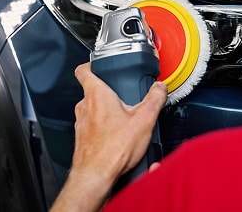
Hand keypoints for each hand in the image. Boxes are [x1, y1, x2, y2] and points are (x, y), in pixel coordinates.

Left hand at [50, 62, 167, 211]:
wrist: (96, 176)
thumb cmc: (113, 150)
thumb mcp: (144, 120)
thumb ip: (154, 100)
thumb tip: (160, 88)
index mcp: (96, 95)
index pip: (83, 70)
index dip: (90, 64)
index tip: (98, 64)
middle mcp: (84, 107)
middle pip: (93, 90)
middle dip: (109, 92)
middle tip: (124, 97)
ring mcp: (81, 123)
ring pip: (92, 109)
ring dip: (106, 111)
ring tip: (124, 119)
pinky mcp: (82, 138)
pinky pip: (92, 126)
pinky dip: (103, 127)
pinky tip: (117, 136)